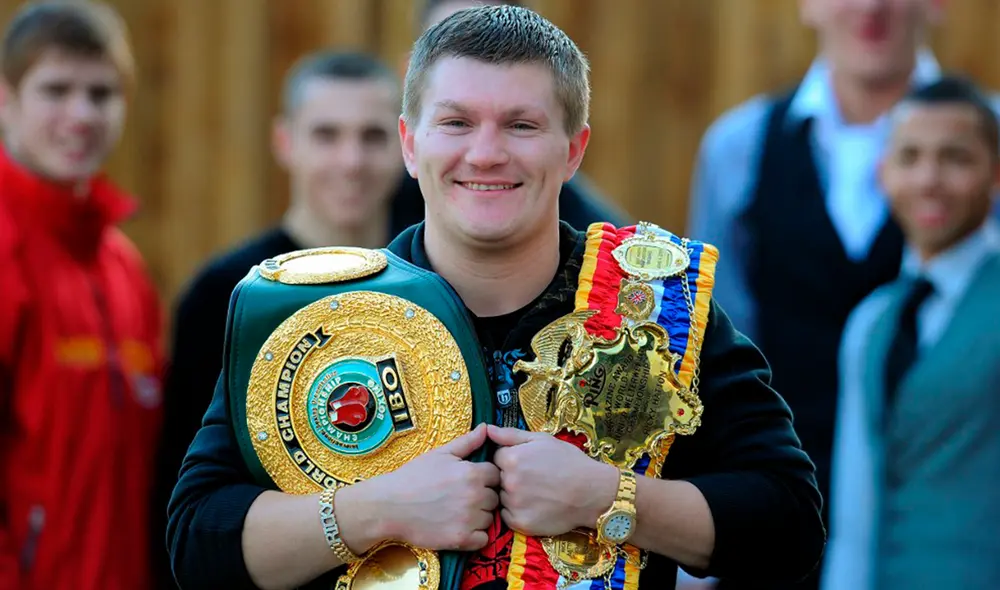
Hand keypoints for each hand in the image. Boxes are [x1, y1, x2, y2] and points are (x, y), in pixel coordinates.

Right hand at [361, 423, 499, 550]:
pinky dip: (475, 536)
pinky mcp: (461, 539)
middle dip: (483, 497)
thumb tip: (486, 428)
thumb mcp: (440, 454)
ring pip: (490, 518)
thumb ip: (467, 442)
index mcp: (472, 473)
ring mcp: (469, 519)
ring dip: (480, 517)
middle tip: (461, 497)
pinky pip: (483, 539)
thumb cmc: (413, 477)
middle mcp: (475, 496)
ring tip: (458, 512)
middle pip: (495, 497)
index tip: (471, 481)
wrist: (389, 505)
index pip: (496, 475)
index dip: (485, 477)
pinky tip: (460, 527)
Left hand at [488, 425, 618, 536]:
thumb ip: (510, 435)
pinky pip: (508, 516)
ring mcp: (514, 504)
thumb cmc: (569, 462)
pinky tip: (536, 506)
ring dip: (513, 495)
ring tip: (538, 493)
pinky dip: (518, 512)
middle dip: (511, 477)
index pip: (497, 458)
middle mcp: (509, 482)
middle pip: (498, 478)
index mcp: (511, 458)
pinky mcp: (520, 523)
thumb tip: (487, 429)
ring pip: (502, 498)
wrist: (592, 492)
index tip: (528, 463)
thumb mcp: (542, 440)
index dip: (512, 459)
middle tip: (535, 479)